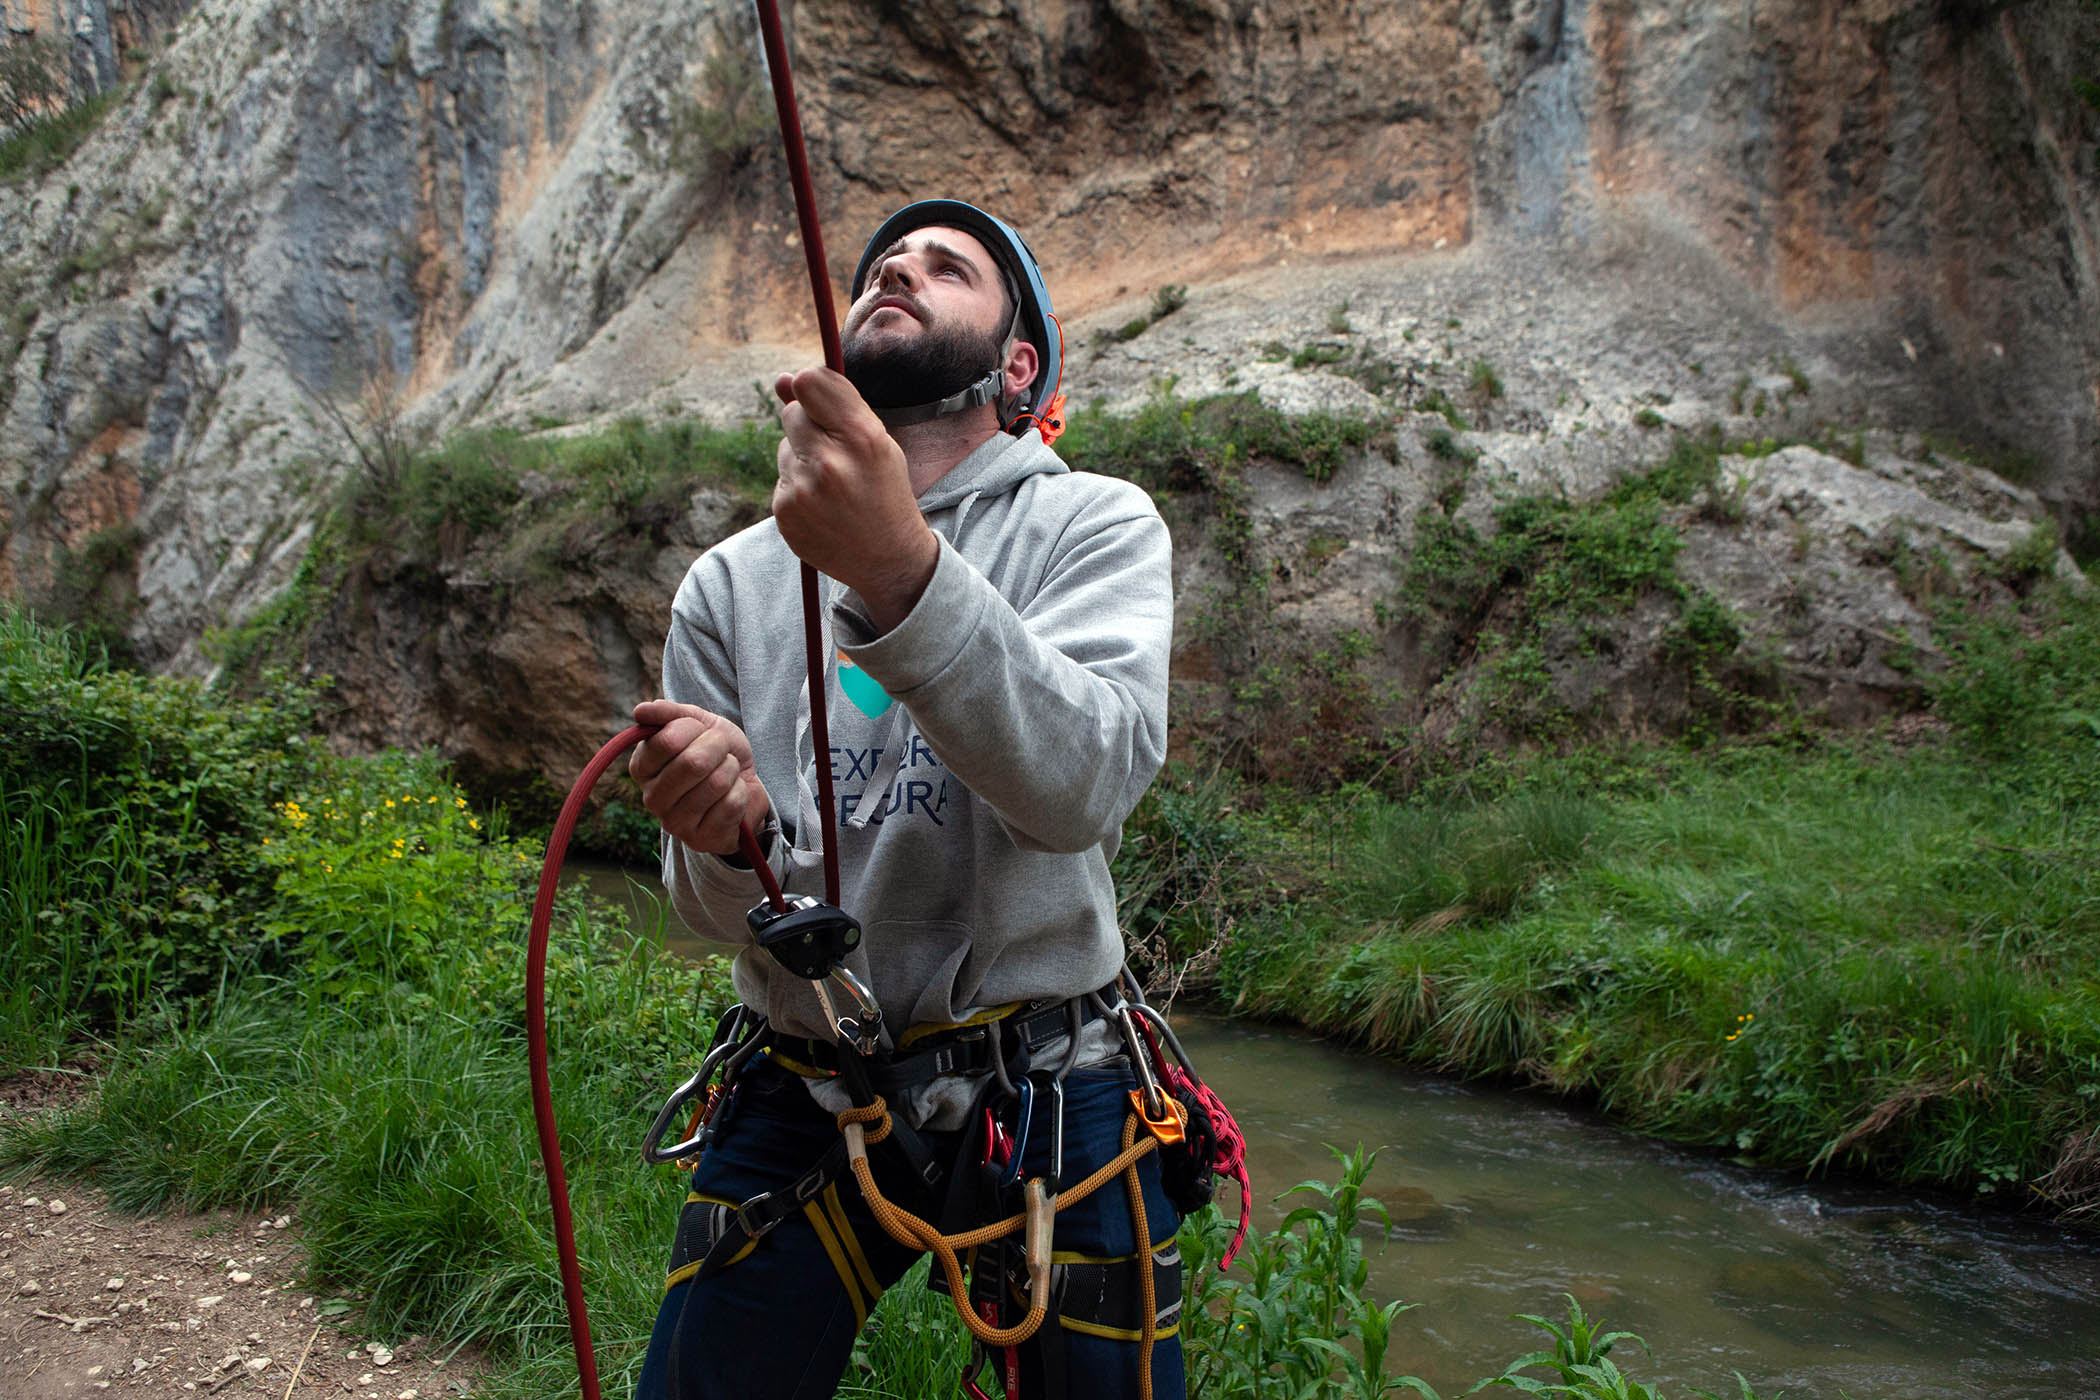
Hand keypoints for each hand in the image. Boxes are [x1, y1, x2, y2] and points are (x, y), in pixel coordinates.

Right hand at [628, 700, 770, 857]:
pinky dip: (741, 792)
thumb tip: (641, 711)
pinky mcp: (701, 839)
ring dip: (731, 770)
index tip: (702, 731)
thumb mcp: (698, 724)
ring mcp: (674, 823)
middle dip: (718, 748)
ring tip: (727, 772)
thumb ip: (671, 714)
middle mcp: (651, 798)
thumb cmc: (715, 753)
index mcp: (642, 767)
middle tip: (721, 750)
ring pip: (717, 783)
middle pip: (693, 763)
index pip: (668, 740)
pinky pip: (732, 803)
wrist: (745, 784)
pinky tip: (733, 795)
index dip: (695, 728)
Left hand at [773, 368, 938, 630]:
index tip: (819, 399)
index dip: (810, 385)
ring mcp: (803, 490)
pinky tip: (822, 506)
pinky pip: (781, 478)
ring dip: (802, 458)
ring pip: (785, 447)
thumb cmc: (884, 491)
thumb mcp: (877, 443)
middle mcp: (830, 462)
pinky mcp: (785, 512)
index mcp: (863, 438)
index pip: (809, 381)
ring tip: (834, 486)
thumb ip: (833, 407)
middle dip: (809, 424)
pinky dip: (796, 486)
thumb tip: (782, 380)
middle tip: (836, 452)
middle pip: (792, 412)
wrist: (888, 559)